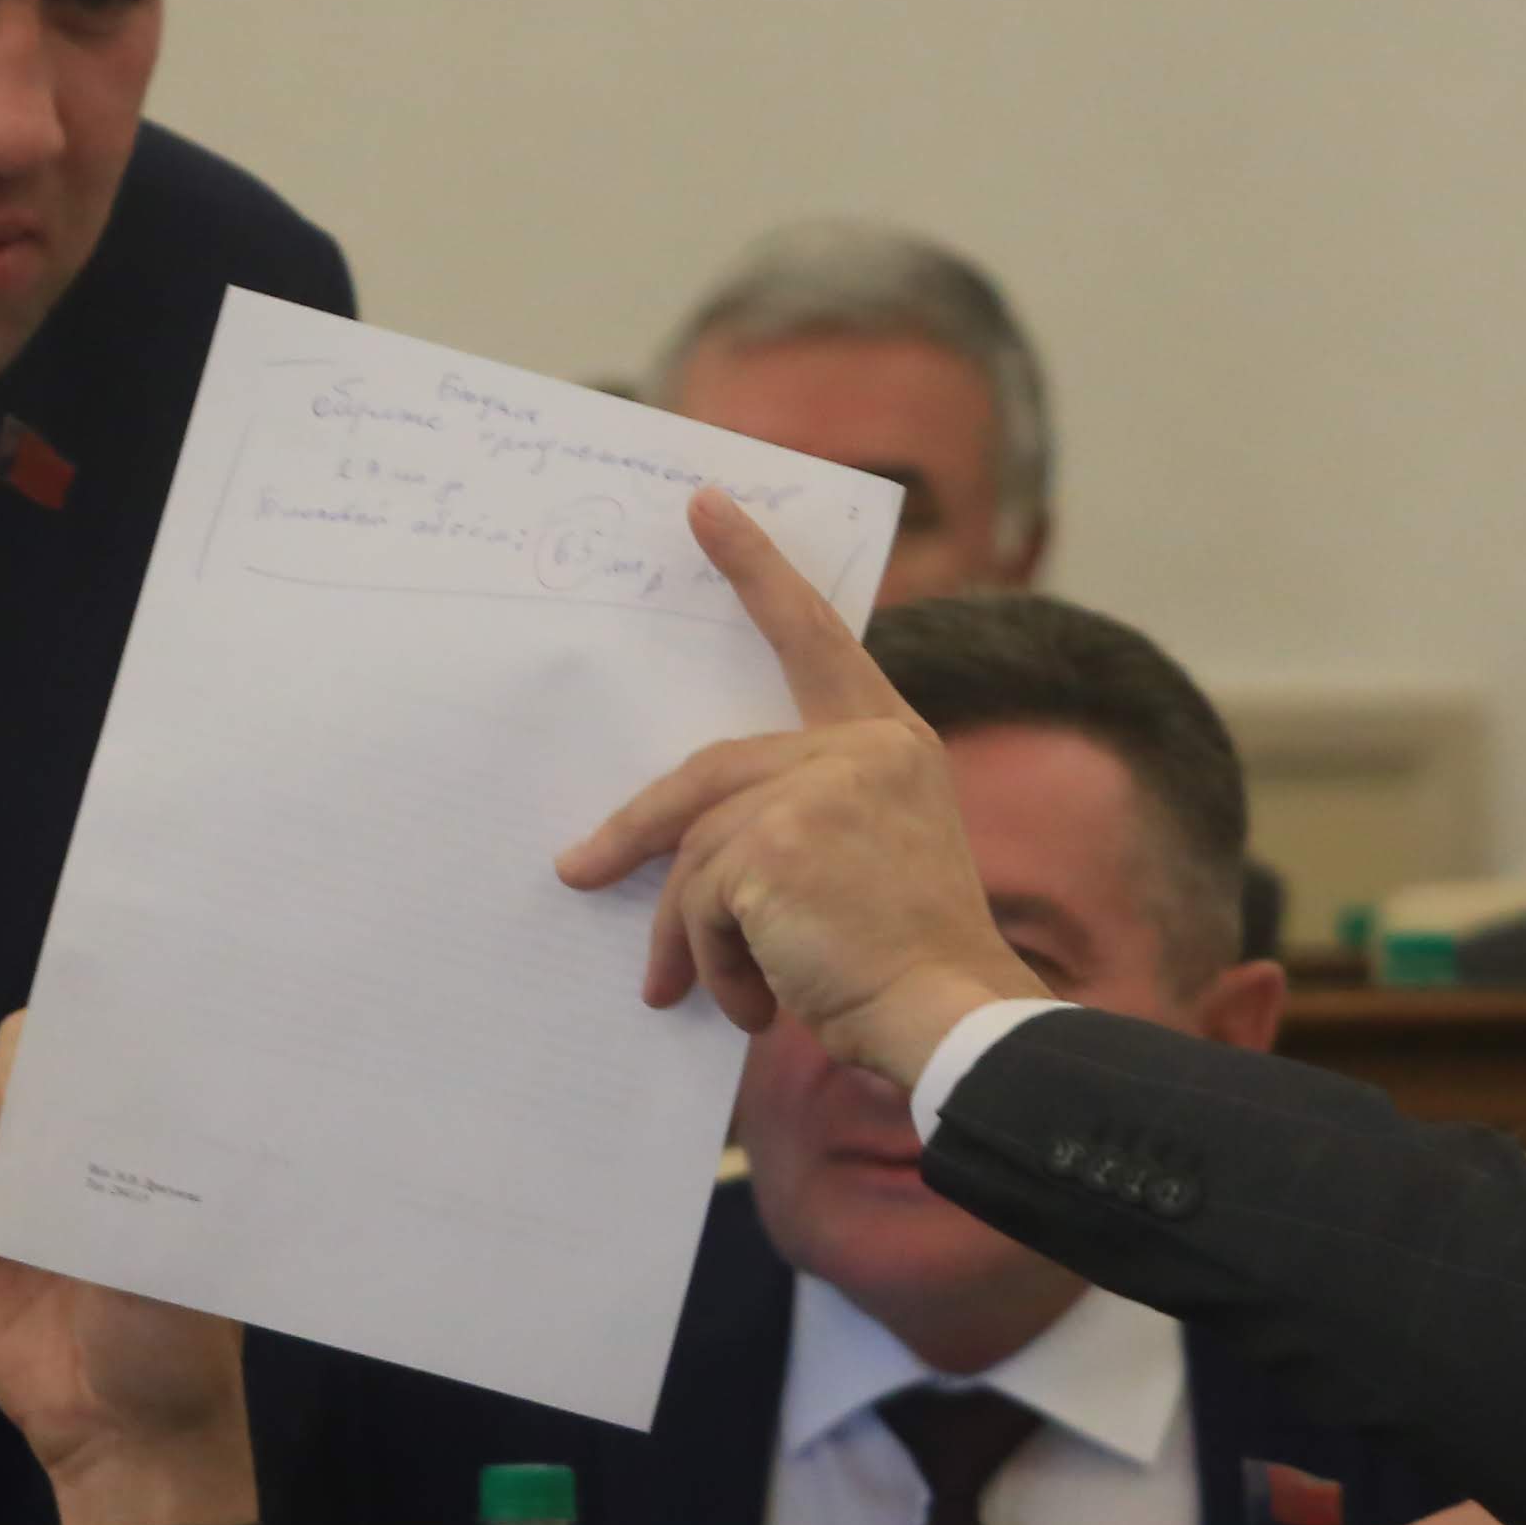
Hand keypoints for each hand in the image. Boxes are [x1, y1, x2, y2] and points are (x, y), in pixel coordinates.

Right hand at [0, 1013, 256, 1524]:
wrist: (121, 1430)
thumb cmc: (176, 1339)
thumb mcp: (177, 1248)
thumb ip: (137, 1171)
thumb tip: (111, 1098)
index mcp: (134, 1131)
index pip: (94, 1035)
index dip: (71, 1029)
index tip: (71, 1064)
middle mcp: (70, 1139)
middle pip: (12, 1045)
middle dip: (13, 1077)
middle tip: (31, 1143)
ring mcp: (8, 1180)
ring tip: (1, 1201)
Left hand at [556, 488, 1049, 1086]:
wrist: (949, 1017)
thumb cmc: (904, 958)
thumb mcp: (864, 861)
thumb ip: (800, 818)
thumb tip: (672, 846)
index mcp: (889, 740)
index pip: (813, 637)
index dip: (756, 570)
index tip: (705, 508)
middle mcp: (862, 750)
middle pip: (709, 771)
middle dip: (636, 830)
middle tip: (576, 869)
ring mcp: (821, 790)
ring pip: (697, 848)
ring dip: (688, 932)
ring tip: (699, 989)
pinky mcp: (779, 844)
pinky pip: (699, 898)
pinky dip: (710, 958)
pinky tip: (754, 1001)